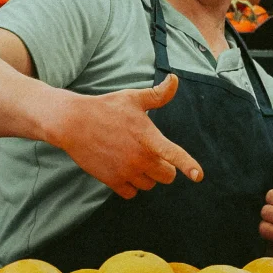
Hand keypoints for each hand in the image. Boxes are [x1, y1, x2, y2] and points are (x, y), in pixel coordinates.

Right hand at [50, 74, 202, 198]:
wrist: (73, 122)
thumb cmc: (106, 107)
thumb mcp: (134, 98)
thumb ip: (158, 94)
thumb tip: (175, 79)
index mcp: (148, 138)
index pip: (173, 154)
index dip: (188, 165)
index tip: (198, 176)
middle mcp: (139, 158)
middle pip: (167, 176)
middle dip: (165, 167)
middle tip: (153, 154)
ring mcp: (125, 171)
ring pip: (149, 185)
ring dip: (148, 176)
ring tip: (136, 159)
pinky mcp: (111, 181)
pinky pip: (131, 193)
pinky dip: (132, 186)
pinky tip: (125, 170)